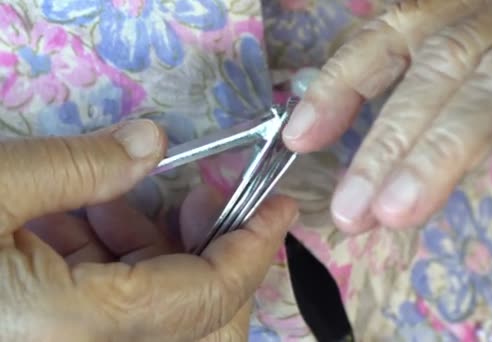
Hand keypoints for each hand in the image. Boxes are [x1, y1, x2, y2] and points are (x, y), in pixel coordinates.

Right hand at [0, 120, 295, 340]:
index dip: (255, 246)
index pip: (209, 294)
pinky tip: (82, 221)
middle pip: (197, 317)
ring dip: (153, 250)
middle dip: (211, 251)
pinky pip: (112, 309)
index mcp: (83, 327)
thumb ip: (82, 166)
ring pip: (156, 311)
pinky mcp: (52, 336)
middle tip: (199, 199)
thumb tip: (155, 142)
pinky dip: (113, 265)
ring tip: (114, 199)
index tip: (280, 205)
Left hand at [282, 0, 491, 232]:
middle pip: (438, 66)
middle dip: (387, 141)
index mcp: (467, 7)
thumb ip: (427, 99)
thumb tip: (357, 156)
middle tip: (350, 210)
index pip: (391, 35)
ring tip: (398, 208)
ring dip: (442, 147)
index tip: (300, 137)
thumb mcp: (478, 71)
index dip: (341, 82)